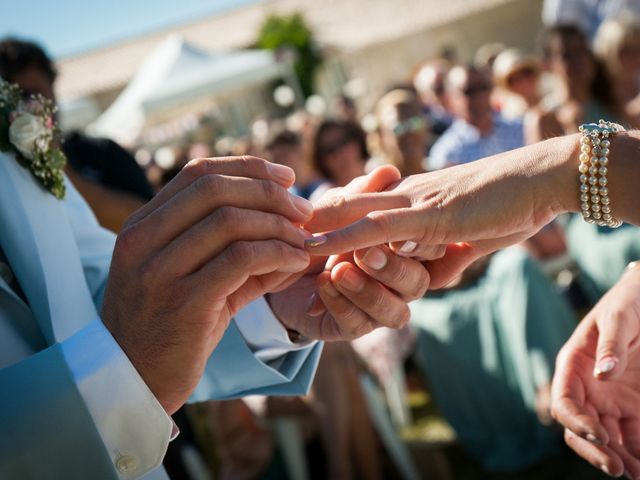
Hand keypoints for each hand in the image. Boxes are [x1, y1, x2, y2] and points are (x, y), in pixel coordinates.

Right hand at [102, 156, 313, 413]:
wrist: (134, 381)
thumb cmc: (170, 328)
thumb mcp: (197, 280)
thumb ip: (239, 254)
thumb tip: (294, 234)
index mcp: (143, 226)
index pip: (198, 173)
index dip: (248, 168)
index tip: (285, 177)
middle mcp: (144, 240)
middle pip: (216, 190)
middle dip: (270, 193)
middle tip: (304, 210)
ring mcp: (160, 270)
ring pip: (230, 221)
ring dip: (279, 225)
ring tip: (304, 240)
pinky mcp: (184, 302)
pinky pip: (241, 259)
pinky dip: (277, 253)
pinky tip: (296, 262)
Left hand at [268, 166, 428, 339]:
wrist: (281, 265)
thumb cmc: (321, 231)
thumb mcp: (339, 208)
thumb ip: (363, 195)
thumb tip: (388, 172)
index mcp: (404, 251)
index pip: (423, 249)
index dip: (415, 241)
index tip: (394, 224)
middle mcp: (397, 283)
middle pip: (416, 282)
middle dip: (392, 267)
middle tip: (367, 251)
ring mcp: (378, 307)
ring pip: (393, 310)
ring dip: (368, 289)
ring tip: (340, 270)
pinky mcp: (352, 327)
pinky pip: (357, 323)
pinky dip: (340, 303)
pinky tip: (323, 283)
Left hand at [306, 136, 579, 287]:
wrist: (544, 179)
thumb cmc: (511, 204)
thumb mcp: (472, 238)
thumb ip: (449, 254)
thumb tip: (439, 272)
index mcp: (415, 199)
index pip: (363, 204)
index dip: (330, 216)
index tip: (300, 229)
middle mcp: (409, 196)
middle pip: (347, 204)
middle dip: (312, 221)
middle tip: (276, 232)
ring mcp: (417, 203)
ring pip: (355, 216)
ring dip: (321, 232)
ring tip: (288, 242)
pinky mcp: (432, 216)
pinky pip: (381, 228)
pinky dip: (348, 239)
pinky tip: (323, 250)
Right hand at [551, 263, 639, 477]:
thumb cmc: (629, 301)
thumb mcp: (620, 317)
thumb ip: (611, 344)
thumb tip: (604, 375)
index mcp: (573, 365)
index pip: (565, 402)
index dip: (577, 422)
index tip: (600, 435)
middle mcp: (586, 387)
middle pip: (580, 428)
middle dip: (595, 450)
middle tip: (617, 468)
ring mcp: (608, 399)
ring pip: (605, 438)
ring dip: (617, 458)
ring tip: (636, 473)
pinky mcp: (631, 406)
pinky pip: (630, 435)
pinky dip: (636, 452)